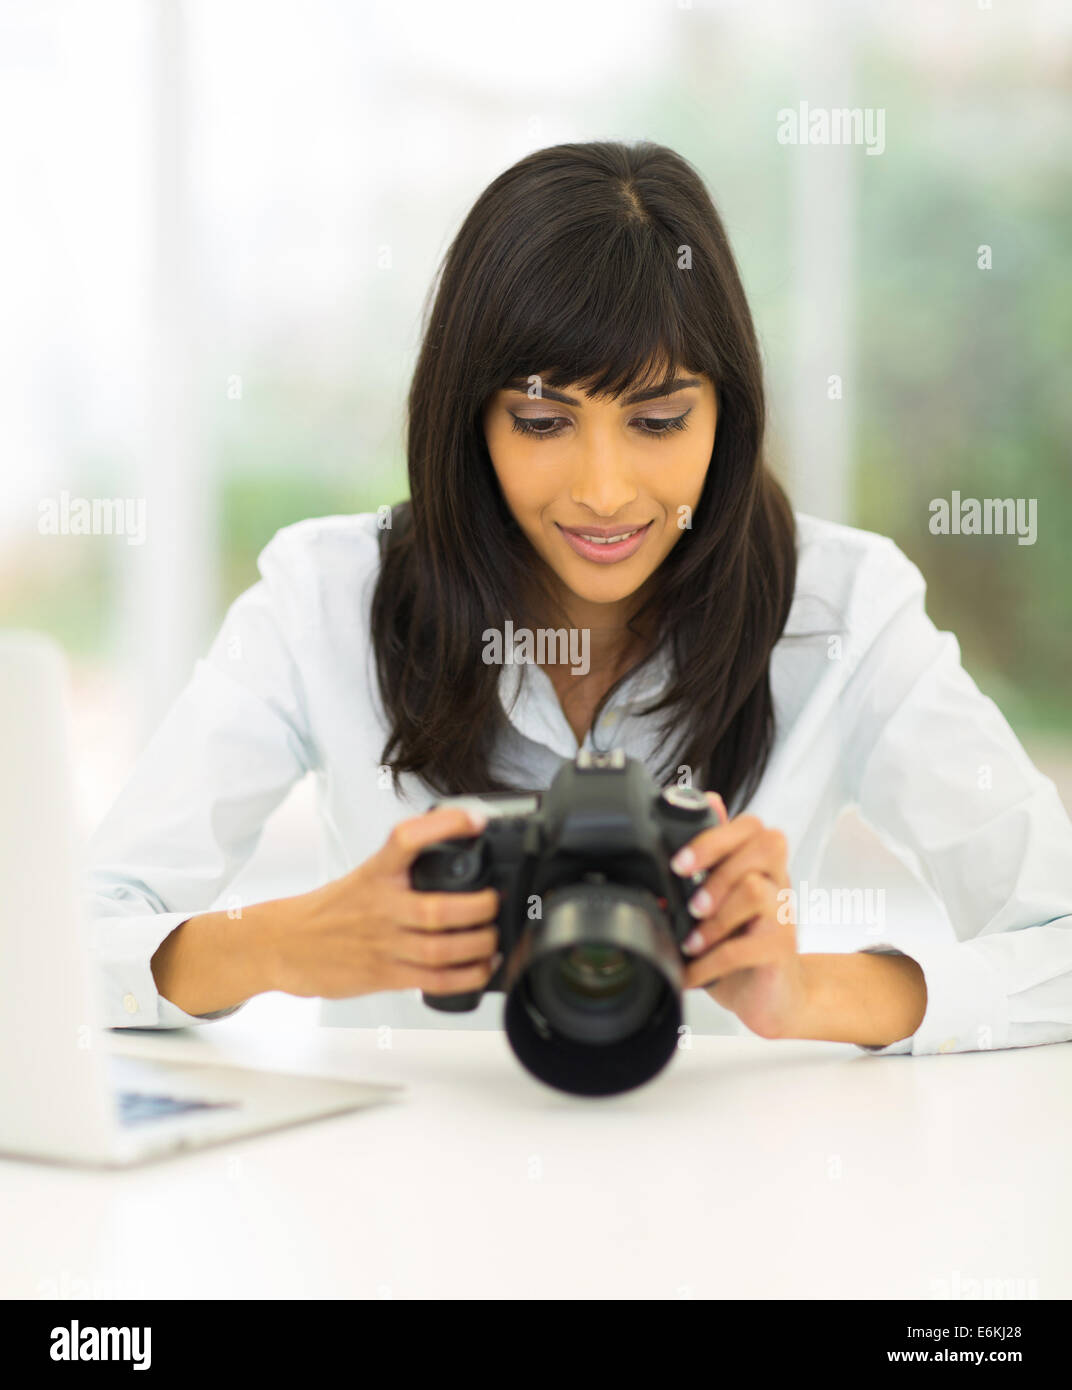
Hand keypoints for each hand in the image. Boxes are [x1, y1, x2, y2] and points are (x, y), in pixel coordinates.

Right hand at [267, 805, 500, 999]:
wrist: (283, 944)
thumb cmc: (330, 910)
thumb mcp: (364, 876)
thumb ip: (404, 869)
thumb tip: (458, 854)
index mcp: (375, 872)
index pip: (407, 838)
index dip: (445, 825)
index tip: (476, 822)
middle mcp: (380, 906)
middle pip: (438, 908)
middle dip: (480, 907)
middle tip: (494, 902)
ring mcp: (382, 942)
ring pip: (442, 948)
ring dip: (479, 946)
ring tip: (493, 939)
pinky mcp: (383, 974)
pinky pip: (434, 979)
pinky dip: (466, 976)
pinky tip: (481, 969)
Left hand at [669, 794, 807, 1039]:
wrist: (772, 994)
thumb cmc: (739, 943)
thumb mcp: (712, 903)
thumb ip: (696, 871)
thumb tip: (664, 840)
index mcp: (758, 864)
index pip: (749, 826)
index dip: (714, 838)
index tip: (678, 863)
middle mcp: (776, 882)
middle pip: (765, 846)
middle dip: (720, 871)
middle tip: (692, 904)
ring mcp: (784, 914)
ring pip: (754, 890)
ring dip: (715, 919)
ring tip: (691, 942)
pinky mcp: (782, 949)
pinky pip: (746, 947)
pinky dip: (710, 962)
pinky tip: (692, 971)